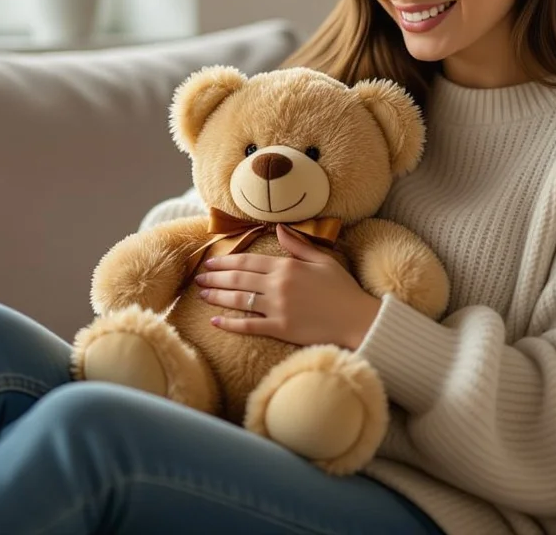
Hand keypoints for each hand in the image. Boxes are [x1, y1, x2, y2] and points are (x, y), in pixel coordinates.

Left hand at [194, 224, 381, 348]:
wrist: (357, 319)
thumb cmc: (342, 289)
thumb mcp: (322, 260)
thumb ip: (298, 245)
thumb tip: (280, 227)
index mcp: (287, 266)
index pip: (248, 261)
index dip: (226, 261)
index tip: (210, 262)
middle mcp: (278, 284)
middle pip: (238, 278)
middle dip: (216, 278)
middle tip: (199, 278)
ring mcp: (278, 307)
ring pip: (239, 300)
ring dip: (217, 296)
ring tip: (202, 294)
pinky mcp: (280, 328)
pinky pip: (249, 326)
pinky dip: (230, 323)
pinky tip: (215, 321)